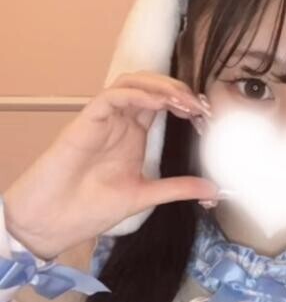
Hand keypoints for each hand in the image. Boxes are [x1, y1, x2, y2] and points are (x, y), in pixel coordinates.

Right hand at [2, 72, 216, 259]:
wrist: (56, 219)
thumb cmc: (91, 207)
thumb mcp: (146, 195)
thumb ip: (178, 189)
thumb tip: (213, 191)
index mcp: (134, 136)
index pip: (163, 105)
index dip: (186, 104)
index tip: (207, 117)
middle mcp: (120, 122)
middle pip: (151, 87)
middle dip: (178, 90)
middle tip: (200, 106)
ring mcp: (104, 119)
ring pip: (132, 83)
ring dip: (160, 87)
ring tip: (183, 101)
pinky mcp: (88, 120)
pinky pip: (113, 96)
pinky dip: (137, 94)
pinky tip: (157, 103)